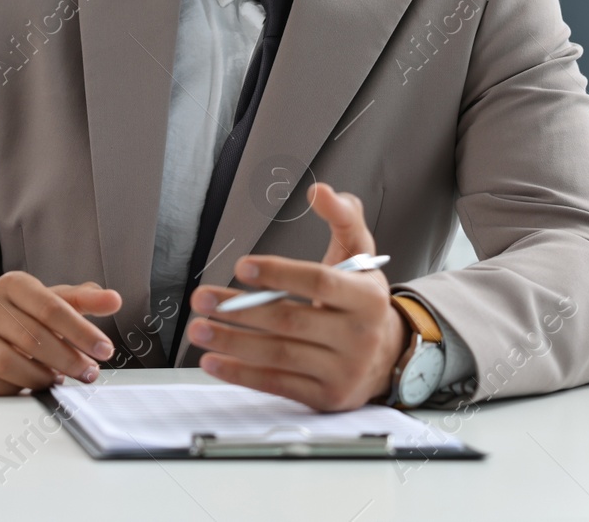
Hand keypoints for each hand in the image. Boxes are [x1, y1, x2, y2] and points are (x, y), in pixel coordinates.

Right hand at [0, 272, 121, 395]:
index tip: (105, 350)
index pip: (51, 307)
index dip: (81, 332)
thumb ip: (81, 301)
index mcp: (12, 284)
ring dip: (41, 377)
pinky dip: (15, 388)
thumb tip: (114, 299)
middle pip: (32, 337)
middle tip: (89, 373)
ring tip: (59, 379)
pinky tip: (30, 385)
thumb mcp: (48, 301)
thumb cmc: (15, 316)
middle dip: (68, 360)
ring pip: (9, 363)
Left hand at [186, 183, 407, 411]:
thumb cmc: (361, 299)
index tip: (241, 267)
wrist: (389, 354)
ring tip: (199, 329)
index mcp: (367, 297)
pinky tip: (213, 361)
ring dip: (233, 341)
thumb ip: (343, 216)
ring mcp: (343, 370)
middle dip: (239, 309)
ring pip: (279, 355)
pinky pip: (278, 384)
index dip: (278, 273)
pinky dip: (241, 374)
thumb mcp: (361, 254)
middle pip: (290, 320)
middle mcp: (359, 336)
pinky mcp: (326, 396)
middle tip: (202, 298)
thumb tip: (320, 191)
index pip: (318, 281)